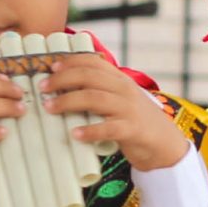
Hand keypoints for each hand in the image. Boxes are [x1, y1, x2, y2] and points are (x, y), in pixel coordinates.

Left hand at [43, 53, 188, 171]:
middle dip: (62, 80)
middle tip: (42, 88)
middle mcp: (124, 90)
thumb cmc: (135, 122)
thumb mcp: (120, 100)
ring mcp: (128, 109)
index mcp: (120, 79)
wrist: (164, 145)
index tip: (51, 67)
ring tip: (50, 107)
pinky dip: (90, 130)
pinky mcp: (131, 130)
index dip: (70, 61)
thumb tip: (66, 85)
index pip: (93, 61)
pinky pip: (108, 128)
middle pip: (89, 77)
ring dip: (68, 101)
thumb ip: (101, 90)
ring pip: (94, 98)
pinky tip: (74, 134)